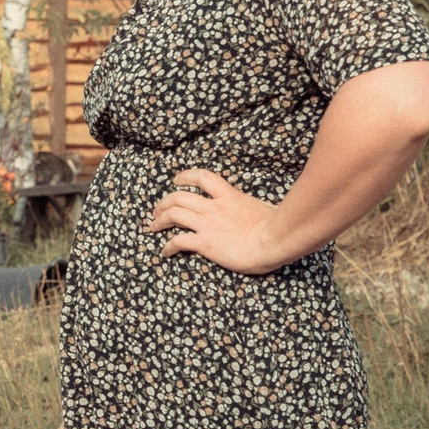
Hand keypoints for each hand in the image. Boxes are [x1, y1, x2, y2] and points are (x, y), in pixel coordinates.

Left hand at [144, 167, 289, 272]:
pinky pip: (178, 241)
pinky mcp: (205, 243)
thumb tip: (259, 210)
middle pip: (179, 197)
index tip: (176, 180)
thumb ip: (252, 207)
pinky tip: (165, 252)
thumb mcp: (262, 208)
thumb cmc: (276, 226)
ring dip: (159, 220)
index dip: (185, 176)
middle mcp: (214, 207)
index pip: (202, 177)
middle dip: (163, 203)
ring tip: (152, 227)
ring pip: (173, 214)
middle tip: (156, 210)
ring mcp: (207, 224)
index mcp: (229, 196)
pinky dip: (168, 246)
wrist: (274, 240)